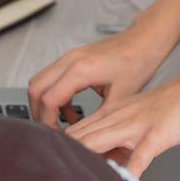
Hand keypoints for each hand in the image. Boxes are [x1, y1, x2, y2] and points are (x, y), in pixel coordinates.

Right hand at [27, 24, 173, 127]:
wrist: (144, 40)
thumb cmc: (137, 63)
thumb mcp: (120, 97)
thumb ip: (98, 119)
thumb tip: (87, 140)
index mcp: (80, 70)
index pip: (48, 100)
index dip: (48, 122)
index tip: (57, 138)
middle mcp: (69, 60)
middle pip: (35, 89)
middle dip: (39, 114)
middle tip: (53, 132)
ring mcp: (69, 57)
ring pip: (39, 81)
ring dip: (44, 104)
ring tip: (60, 124)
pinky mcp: (72, 58)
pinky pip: (51, 78)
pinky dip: (54, 96)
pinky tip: (71, 112)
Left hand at [60, 58, 179, 177]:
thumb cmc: (172, 106)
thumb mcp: (138, 120)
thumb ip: (119, 140)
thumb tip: (105, 164)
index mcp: (111, 116)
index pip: (75, 133)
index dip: (58, 149)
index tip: (47, 167)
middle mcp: (117, 120)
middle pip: (79, 138)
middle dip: (62, 158)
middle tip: (49, 179)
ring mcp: (136, 127)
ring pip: (99, 143)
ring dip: (85, 163)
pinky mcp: (156, 135)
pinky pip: (139, 156)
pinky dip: (129, 171)